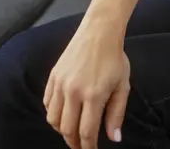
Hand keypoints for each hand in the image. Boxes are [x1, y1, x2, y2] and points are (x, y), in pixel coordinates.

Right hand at [44, 18, 129, 148]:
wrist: (99, 33)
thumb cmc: (114, 59)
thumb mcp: (122, 86)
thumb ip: (116, 114)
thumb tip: (114, 138)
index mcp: (93, 95)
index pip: (86, 132)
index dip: (88, 147)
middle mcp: (73, 91)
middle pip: (66, 129)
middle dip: (74, 142)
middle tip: (82, 146)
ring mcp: (60, 84)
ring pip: (53, 119)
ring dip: (61, 130)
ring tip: (72, 131)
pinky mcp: (53, 77)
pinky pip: (47, 104)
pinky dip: (53, 114)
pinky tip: (64, 114)